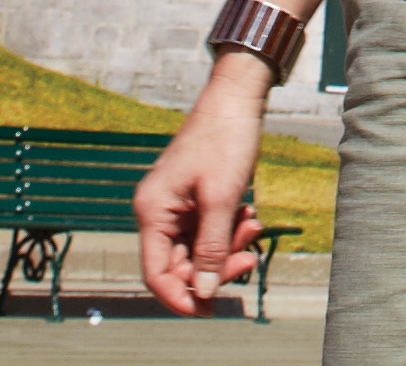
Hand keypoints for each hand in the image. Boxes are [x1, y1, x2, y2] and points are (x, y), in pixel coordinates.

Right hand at [129, 61, 271, 317]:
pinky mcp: (193, 199)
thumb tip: (205, 291)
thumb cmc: (226, 139)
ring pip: (198, 249)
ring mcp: (175, 205)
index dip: (181, 297)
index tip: (211, 309)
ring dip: (228, 246)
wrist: (237, 95)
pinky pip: (208, 231)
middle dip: (217, 265)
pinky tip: (249, 213)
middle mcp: (157, 211)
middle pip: (181, 265)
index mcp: (152, 211)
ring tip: (253, 224)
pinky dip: (229, 230)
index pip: (156, 274)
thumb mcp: (223, 199)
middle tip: (249, 256)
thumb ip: (212, 248)